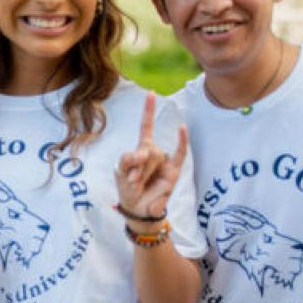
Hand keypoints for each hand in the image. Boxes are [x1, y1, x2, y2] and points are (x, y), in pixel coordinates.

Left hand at [115, 92, 187, 223]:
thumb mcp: (120, 172)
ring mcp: (164, 162)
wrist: (138, 209)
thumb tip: (143, 153)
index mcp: (140, 150)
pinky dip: (181, 141)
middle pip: (145, 149)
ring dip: (143, 171)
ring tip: (138, 183)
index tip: (151, 93)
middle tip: (132, 180)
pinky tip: (182, 128)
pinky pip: (180, 154)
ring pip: (153, 157)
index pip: (146, 127)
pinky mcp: (173, 171)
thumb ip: (127, 159)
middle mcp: (153, 153)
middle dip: (136, 165)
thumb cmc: (128, 188)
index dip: (148, 111)